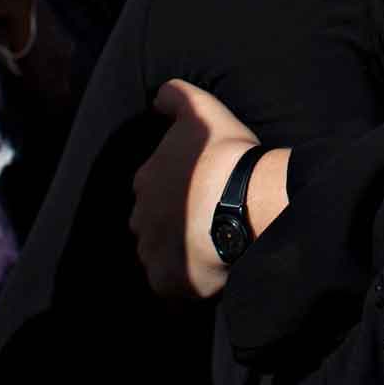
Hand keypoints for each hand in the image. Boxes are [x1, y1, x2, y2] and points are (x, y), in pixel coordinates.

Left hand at [130, 79, 270, 301]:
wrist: (244, 199)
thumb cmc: (223, 154)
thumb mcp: (200, 109)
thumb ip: (175, 97)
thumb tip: (157, 97)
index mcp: (145, 180)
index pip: (151, 188)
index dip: (176, 191)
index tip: (199, 192)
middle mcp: (140, 217)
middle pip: (150, 224)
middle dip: (171, 225)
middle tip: (206, 222)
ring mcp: (151, 251)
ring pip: (159, 255)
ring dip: (178, 254)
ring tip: (210, 251)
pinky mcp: (167, 281)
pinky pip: (172, 287)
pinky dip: (185, 283)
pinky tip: (209, 274)